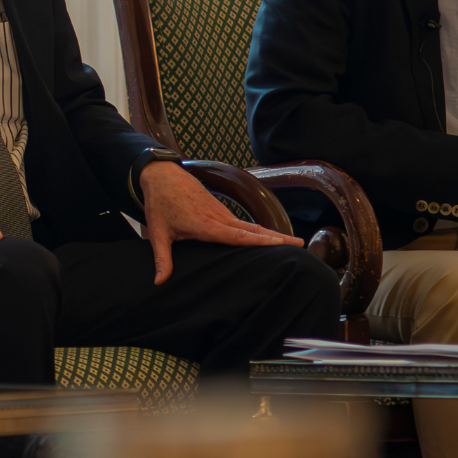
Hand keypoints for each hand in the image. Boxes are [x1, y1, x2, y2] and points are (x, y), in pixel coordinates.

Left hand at [139, 161, 302, 285]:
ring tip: (293, 242)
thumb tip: (160, 281)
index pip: (238, 236)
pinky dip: (258, 229)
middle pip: (252, 230)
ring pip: (250, 225)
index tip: (281, 244)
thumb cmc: (159, 203)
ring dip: (271, 233)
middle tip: (300, 245)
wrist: (161, 175)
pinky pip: (242, 222)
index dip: (260, 240)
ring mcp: (221, 212)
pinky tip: (268, 236)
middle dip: (277, 237)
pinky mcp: (220, 209)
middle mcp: (218, 217)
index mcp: (206, 225)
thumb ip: (162, 258)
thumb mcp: (157, 232)